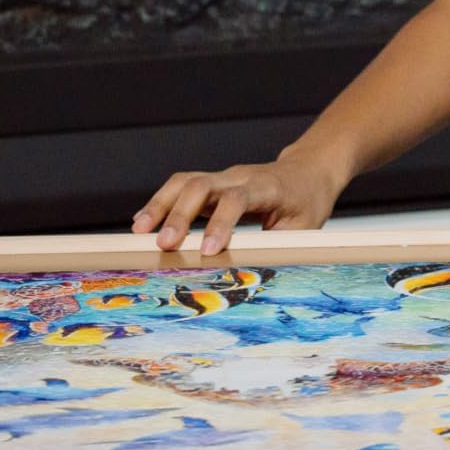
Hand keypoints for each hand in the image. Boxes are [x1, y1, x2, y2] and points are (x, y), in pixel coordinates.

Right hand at [133, 149, 346, 256]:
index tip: (207, 251)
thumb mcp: (304, 228)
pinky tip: (144, 223)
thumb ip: (277, 247)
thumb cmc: (307, 202)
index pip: (239, 199)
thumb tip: (255, 278)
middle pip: (203, 185)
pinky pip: (181, 186)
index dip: (221, 223)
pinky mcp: (212, 182)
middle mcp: (241, 177)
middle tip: (164, 245)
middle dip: (180, 214)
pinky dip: (161, 202)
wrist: (309, 171)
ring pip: (185, 181)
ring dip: (161, 205)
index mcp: (269, 188)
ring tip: (140, 231)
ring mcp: (224, 176)